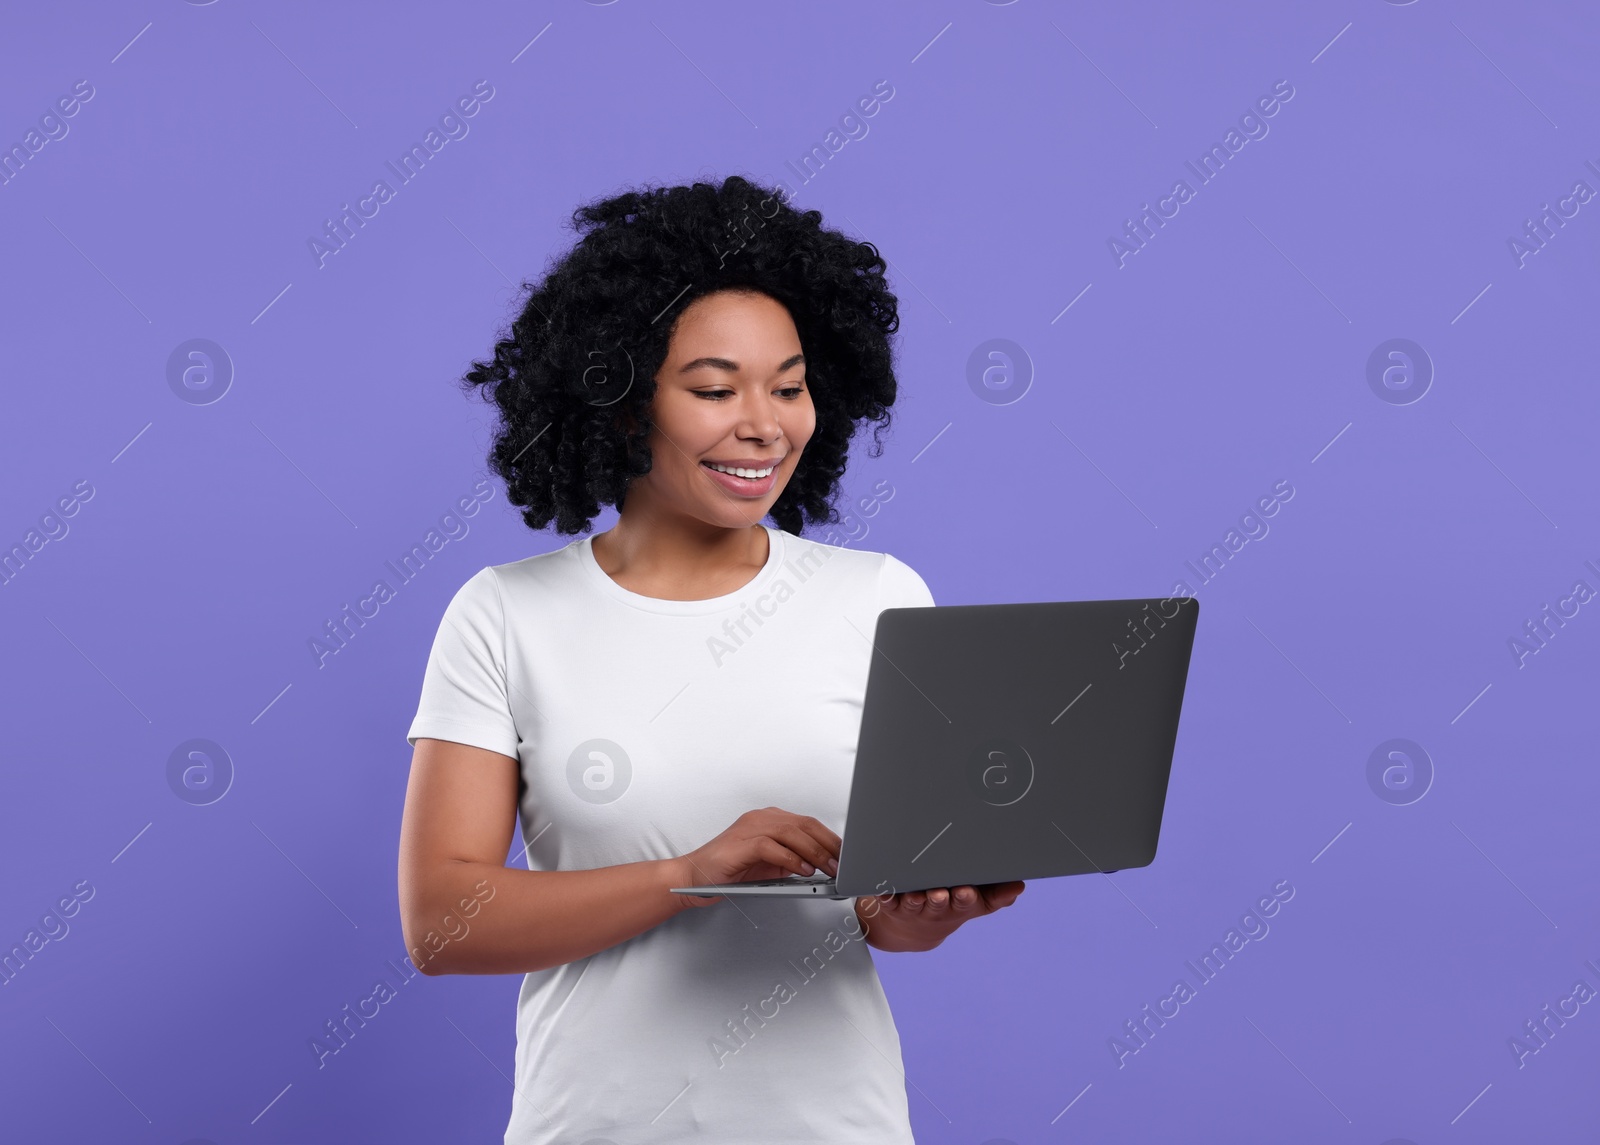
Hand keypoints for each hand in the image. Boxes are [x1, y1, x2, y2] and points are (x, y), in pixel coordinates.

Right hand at [672, 807, 840, 908]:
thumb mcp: (770, 867)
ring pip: (791, 832)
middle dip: (828, 845)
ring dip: (814, 852)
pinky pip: (771, 846)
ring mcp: (749, 828)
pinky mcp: (740, 843)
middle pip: (804, 825)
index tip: (847, 856)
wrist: (694, 879)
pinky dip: (790, 858)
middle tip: (843, 864)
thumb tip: (824, 866)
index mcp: (770, 820)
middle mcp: (761, 818)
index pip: (808, 824)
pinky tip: (803, 870)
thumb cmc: (731, 873)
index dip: (831, 838)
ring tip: (829, 869)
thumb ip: (794, 861)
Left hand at [855, 881, 1024, 951]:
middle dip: (941, 900)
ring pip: (914, 904)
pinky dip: (885, 895)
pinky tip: (884, 890)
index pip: (966, 903)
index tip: (967, 892)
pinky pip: (887, 900)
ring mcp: (913, 907)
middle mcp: (935, 908)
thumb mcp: (974, 904)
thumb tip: (1019, 886)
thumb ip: (997, 895)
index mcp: (958, 906)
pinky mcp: (891, 904)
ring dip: (915, 900)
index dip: (966, 898)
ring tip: (916, 894)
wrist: (910, 932)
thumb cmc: (948, 907)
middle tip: (942, 894)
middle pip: (939, 905)